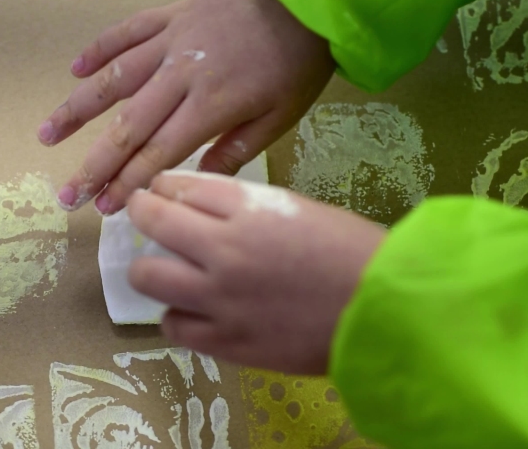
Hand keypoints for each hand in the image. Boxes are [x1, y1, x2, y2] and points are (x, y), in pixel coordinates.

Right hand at [37, 0, 334, 213]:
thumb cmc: (298, 62)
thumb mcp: (280, 116)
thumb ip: (236, 150)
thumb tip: (197, 180)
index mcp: (209, 106)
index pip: (157, 153)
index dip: (126, 182)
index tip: (101, 207)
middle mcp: (180, 76)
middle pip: (127, 127)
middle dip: (93, 165)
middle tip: (67, 193)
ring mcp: (171, 41)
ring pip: (113, 79)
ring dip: (77, 109)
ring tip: (46, 134)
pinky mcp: (171, 14)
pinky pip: (126, 31)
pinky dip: (99, 49)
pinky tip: (75, 69)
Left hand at [126, 171, 386, 373]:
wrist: (384, 309)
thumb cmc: (350, 251)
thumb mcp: (294, 208)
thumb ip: (242, 207)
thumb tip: (198, 209)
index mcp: (247, 209)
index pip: (179, 185)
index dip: (163, 186)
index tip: (160, 191)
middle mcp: (223, 249)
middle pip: (152, 221)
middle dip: (142, 212)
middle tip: (147, 218)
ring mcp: (219, 298)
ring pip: (147, 276)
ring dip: (150, 268)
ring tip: (165, 269)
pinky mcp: (225, 341)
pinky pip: (173, 325)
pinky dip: (177, 315)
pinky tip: (192, 310)